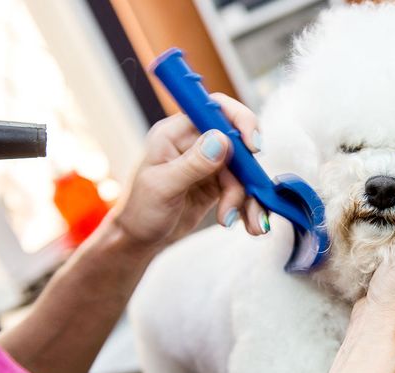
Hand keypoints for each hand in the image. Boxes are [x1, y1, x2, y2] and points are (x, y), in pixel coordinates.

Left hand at [111, 93, 268, 251]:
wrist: (141, 240)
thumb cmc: (141, 212)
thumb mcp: (163, 187)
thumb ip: (193, 164)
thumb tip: (221, 140)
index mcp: (176, 134)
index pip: (216, 110)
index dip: (240, 121)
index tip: (253, 146)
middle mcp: (195, 144)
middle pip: (237, 147)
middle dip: (247, 178)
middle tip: (248, 202)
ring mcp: (209, 164)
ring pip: (243, 173)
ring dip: (248, 200)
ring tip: (244, 224)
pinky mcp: (218, 184)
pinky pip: (242, 189)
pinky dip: (248, 206)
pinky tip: (247, 223)